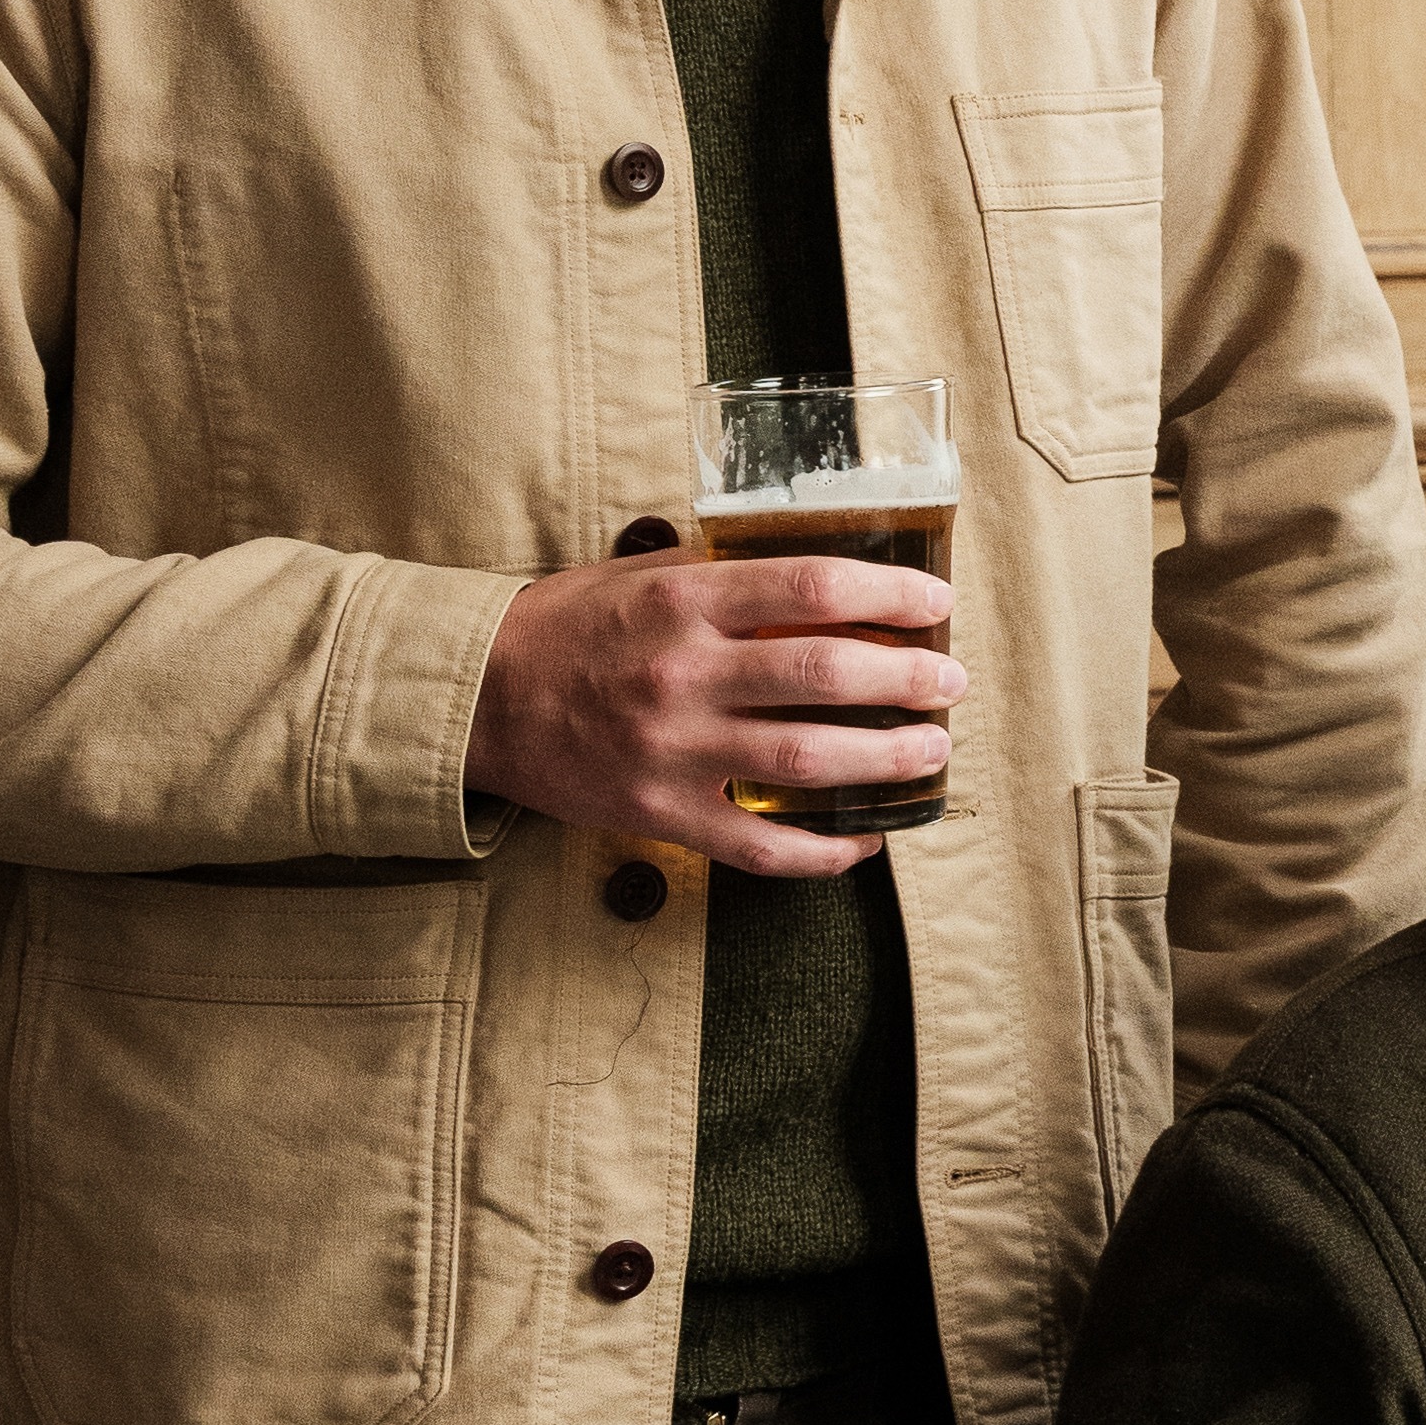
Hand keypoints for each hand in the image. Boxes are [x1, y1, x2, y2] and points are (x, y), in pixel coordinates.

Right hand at [461, 547, 959, 879]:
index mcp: (684, 603)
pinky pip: (760, 847)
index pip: (814, 589)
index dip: (891, 597)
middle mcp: (683, 675)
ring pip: (808, 763)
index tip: (935, 605)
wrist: (474, 698)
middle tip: (951, 682)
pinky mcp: (660, 815)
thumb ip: (722, 574)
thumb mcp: (640, 576)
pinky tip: (865, 838)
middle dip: (910, 682)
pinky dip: (823, 851)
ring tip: (931, 751)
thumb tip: (815, 573)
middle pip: (827, 677)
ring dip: (887, 759)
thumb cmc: (565, 629)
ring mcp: (672, 751)